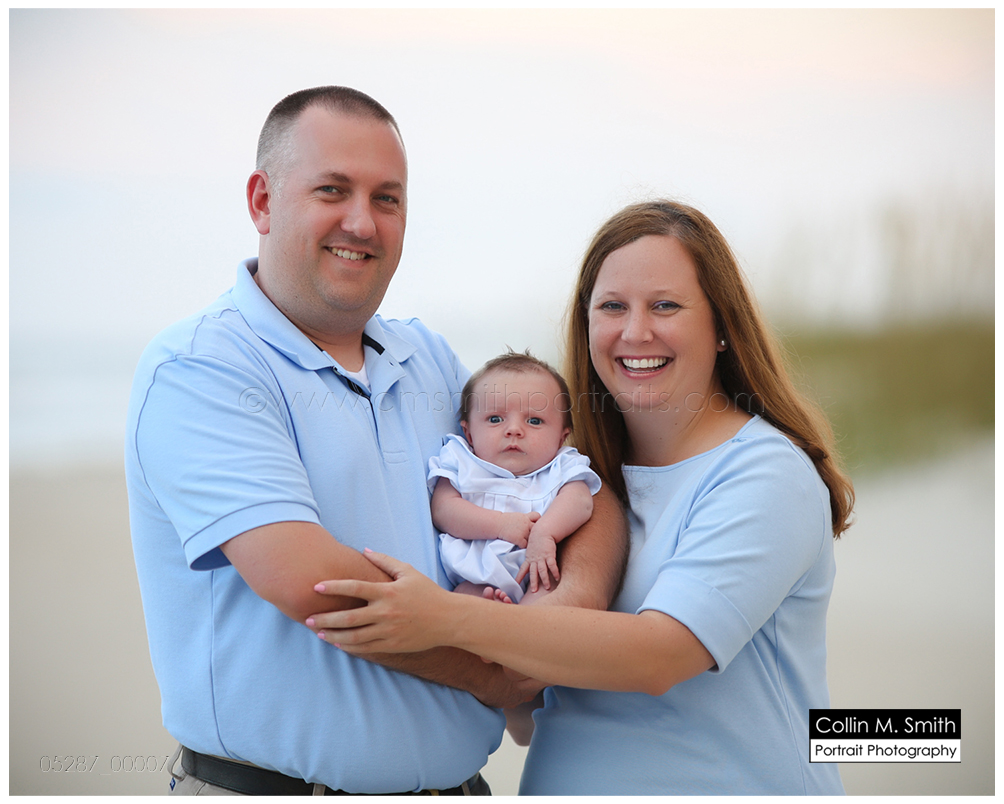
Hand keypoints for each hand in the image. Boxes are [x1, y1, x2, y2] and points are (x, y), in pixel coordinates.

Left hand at [307, 551, 455, 654]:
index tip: (316, 587)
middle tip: (308, 618)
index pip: (355, 588)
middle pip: (348, 617)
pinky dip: (349, 646)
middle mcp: (386, 613)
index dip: (334, 587)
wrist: (449, 620)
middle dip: (325, 618)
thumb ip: (385, 561)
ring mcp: (388, 631)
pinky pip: (366, 648)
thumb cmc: (428, 592)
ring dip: (333, 635)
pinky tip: (338, 643)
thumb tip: (364, 551)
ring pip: (354, 637)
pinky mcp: (392, 645)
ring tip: (319, 633)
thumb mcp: (408, 572)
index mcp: (388, 592)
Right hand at [496, 511, 539, 547]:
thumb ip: (525, 519)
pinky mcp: (519, 539)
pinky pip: (525, 545)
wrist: (497, 524)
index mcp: (525, 517)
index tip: (535, 524)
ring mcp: (524, 532)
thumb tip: (529, 522)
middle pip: (536, 528)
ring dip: (530, 541)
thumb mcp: (517, 516)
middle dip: (536, 532)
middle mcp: (526, 524)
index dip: (537, 520)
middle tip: (534, 536)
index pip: (537, 516)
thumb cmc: (504, 520)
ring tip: (527, 542)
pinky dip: (523, 546)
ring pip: (532, 539)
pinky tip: (519, 544)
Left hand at [516, 530, 558, 592]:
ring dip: (545, 579)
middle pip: (533, 573)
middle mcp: (534, 559)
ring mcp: (542, 557)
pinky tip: (557, 578)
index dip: (519, 576)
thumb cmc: (537, 541)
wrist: (542, 531)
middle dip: (533, 582)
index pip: (523, 569)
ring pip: (542, 570)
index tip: (516, 583)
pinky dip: (554, 572)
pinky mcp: (549, 555)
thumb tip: (529, 563)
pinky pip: (552, 565)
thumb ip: (530, 557)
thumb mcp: (531, 550)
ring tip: (547, 587)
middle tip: (534, 591)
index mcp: (529, 558)